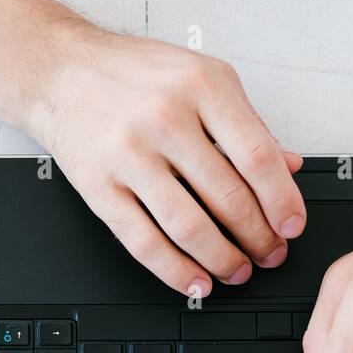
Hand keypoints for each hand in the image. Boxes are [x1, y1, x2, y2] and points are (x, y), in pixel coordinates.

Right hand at [31, 33, 305, 297]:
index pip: (257, 157)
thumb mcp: (200, 77)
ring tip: (237, 271)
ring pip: (189, 227)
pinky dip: (175, 271)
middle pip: (227, 197)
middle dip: (257, 237)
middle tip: (269, 254)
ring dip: (221, 259)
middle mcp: (165, 119)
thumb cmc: (131, 73)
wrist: (60, 71)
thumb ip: (245, 123)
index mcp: (201, 87)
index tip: (291, 227)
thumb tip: (289, 166)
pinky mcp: (99, 187)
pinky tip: (194, 282)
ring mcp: (129, 155)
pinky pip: (143, 241)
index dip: (281, 201)